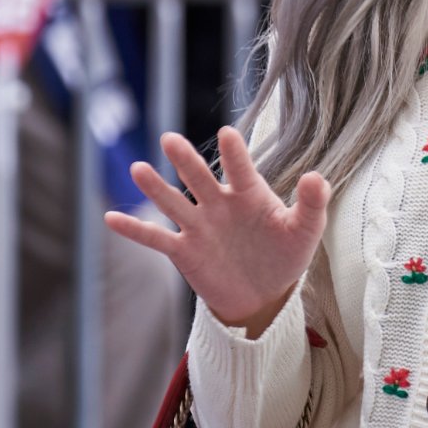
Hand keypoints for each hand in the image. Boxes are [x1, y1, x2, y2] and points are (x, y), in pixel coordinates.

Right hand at [104, 127, 330, 338]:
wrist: (264, 293)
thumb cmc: (285, 254)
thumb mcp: (305, 231)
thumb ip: (311, 204)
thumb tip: (317, 177)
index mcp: (250, 194)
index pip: (241, 170)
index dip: (235, 154)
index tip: (227, 134)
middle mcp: (219, 204)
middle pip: (200, 178)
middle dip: (186, 160)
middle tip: (171, 140)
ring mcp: (199, 226)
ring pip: (174, 203)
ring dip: (156, 187)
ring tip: (138, 168)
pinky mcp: (184, 250)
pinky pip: (156, 238)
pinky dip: (134, 229)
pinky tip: (110, 218)